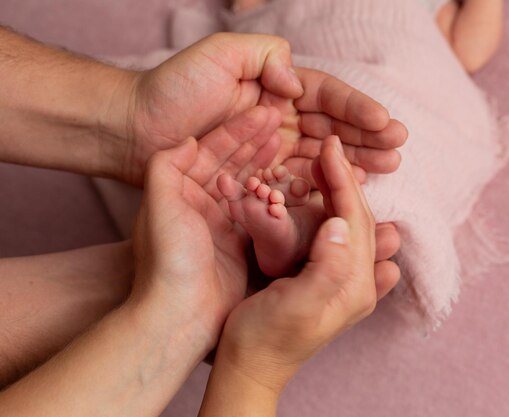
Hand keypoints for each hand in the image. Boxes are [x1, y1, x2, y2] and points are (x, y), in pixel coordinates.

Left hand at [121, 33, 406, 184]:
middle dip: (367, 136)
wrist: (137, 132)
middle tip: (398, 148)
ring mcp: (271, 147)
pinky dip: (325, 183)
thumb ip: (265, 57)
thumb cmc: (174, 89)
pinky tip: (350, 186)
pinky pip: (298, 179)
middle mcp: (279, 116)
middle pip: (332, 125)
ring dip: (355, 160)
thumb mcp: (219, 54)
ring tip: (387, 166)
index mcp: (275, 85)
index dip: (356, 109)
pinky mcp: (260, 176)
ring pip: (322, 153)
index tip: (384, 123)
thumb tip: (295, 84)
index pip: (325, 96)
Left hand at [130, 107, 282, 352]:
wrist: (179, 314)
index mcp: (179, 188)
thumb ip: (166, 166)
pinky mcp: (238, 244)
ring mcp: (219, 224)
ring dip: (266, 163)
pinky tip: (288, 180)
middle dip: (256, 141)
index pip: (212, 149)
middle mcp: (198, 202)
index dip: (238, 129)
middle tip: (284, 121)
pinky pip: (258, 211)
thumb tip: (189, 139)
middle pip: (232, 163)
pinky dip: (272, 194)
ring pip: (247, 184)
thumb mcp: (160, 205)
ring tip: (290, 143)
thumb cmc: (169, 260)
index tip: (264, 111)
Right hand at [212, 136, 400, 392]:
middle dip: (346, 181)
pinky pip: (341, 237)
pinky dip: (334, 211)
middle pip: (359, 220)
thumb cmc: (263, 339)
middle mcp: (359, 284)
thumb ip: (326, 267)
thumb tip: (340, 224)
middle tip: (330, 148)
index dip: (343, 181)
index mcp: (355, 286)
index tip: (329, 147)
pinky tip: (328, 200)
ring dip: (342, 193)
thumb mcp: (295, 306)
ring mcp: (346, 284)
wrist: (250, 368)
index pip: (355, 221)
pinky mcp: (330, 281)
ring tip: (328, 167)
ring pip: (352, 226)